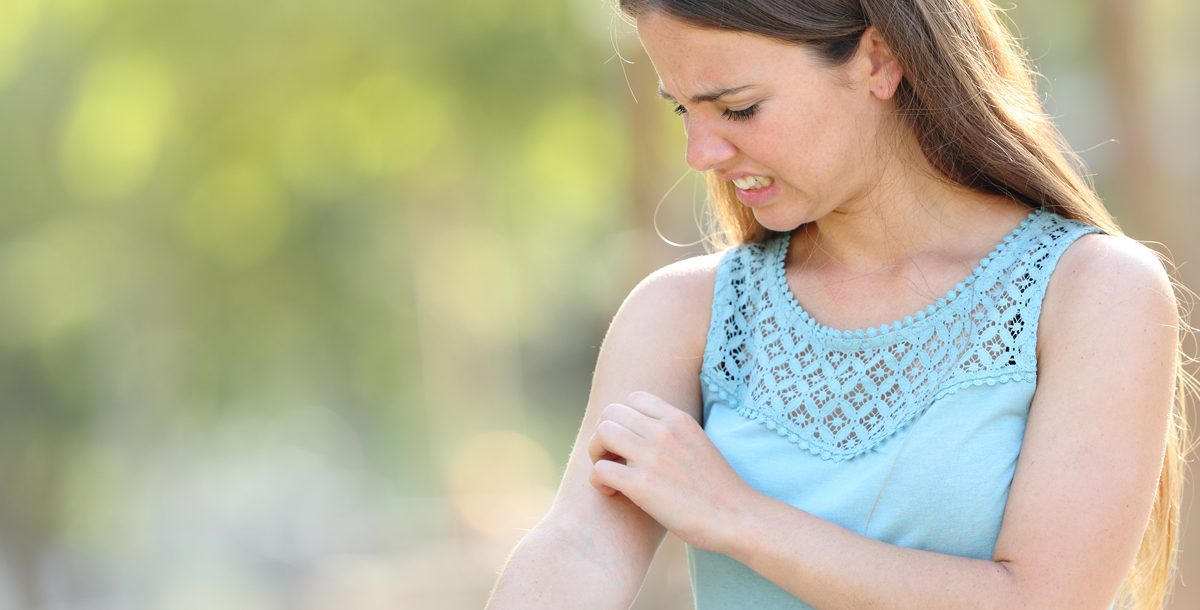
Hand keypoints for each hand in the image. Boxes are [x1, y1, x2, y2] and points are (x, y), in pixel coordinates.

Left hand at [587, 391, 754, 551]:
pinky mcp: (642, 485)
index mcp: (678, 419)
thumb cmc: (717, 487)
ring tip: (609, 472)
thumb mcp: (698, 443)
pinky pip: (600, 470)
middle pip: (611, 412)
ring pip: (602, 434)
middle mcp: (663, 431)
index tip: (629, 441)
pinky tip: (611, 493)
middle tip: (613, 458)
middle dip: (605, 434)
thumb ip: (672, 433)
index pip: (633, 398)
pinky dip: (598, 481)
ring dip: (597, 453)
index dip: (624, 419)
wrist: (735, 516)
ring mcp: (652, 457)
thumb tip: (645, 433)